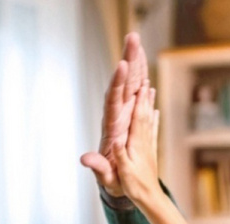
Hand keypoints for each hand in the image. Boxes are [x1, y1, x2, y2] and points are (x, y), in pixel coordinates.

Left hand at [81, 32, 149, 196]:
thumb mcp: (106, 176)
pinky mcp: (131, 117)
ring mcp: (125, 115)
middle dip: (128, 60)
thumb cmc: (112, 180)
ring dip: (134, 64)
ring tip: (137, 42)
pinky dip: (141, 80)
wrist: (117, 180)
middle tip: (132, 38)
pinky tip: (145, 68)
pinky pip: (137, 94)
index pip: (113, 100)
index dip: (118, 83)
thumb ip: (97, 166)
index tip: (122, 65)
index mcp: (112, 127)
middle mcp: (118, 116)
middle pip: (123, 84)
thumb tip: (84, 159)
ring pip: (130, 84)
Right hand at [111, 80, 161, 206]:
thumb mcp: (121, 174)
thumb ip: (119, 156)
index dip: (139, 100)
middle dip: (144, 95)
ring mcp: (148, 144)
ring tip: (150, 87)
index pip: (137, 117)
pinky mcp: (150, 150)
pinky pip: (151, 130)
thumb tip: (116, 141)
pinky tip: (155, 111)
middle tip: (144, 78)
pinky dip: (153, 118)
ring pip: (149, 118)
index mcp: (135, 144)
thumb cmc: (134, 187)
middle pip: (144, 112)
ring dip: (149, 102)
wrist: (149, 197)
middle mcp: (144, 140)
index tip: (139, 84)